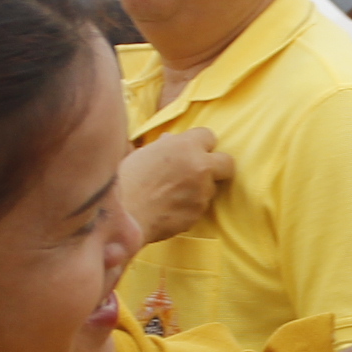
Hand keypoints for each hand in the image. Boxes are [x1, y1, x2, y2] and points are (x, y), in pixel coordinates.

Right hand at [120, 128, 231, 244]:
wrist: (125, 215)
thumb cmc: (127, 180)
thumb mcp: (143, 153)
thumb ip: (164, 146)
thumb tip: (169, 140)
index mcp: (185, 146)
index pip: (209, 136)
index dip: (200, 144)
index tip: (193, 150)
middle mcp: (199, 167)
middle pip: (227, 162)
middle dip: (218, 166)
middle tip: (202, 171)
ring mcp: (201, 193)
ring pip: (211, 188)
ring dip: (199, 189)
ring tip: (173, 194)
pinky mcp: (198, 214)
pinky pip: (199, 207)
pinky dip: (189, 207)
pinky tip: (170, 207)